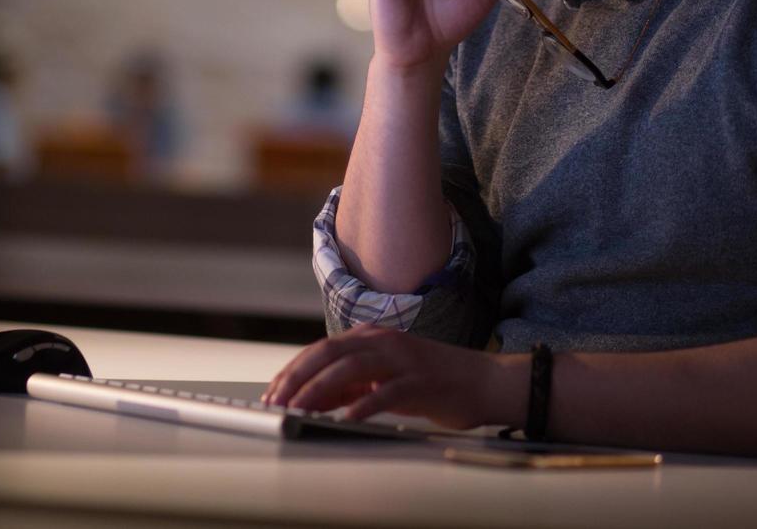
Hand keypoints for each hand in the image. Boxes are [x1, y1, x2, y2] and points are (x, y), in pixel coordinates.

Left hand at [261, 323, 523, 429]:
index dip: (293, 370)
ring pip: (350, 368)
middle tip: (275, 402)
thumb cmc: (433, 382)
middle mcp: (383, 341)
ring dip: (318, 390)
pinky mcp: (420, 381)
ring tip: (298, 410)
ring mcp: (402, 359)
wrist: (484, 382)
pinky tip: (345, 419)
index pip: (320, 349)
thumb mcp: (384, 380)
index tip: (272, 393)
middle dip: (296, 378)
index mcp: (372, 337)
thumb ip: (351, 386)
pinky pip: (385, 392)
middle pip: (328, 353)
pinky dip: (362, 405)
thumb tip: (312, 400)